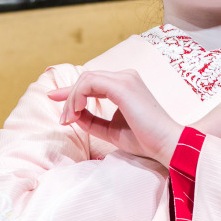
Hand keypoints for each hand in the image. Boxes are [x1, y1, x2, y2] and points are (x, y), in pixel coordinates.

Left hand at [47, 70, 182, 166]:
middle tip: (61, 118)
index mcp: (126, 85)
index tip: (54, 99)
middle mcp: (126, 77)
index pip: (93, 82)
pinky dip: (78, 96)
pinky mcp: (122, 86)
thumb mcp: (111, 130)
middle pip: (87, 78)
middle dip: (68, 96)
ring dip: (72, 99)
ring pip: (86, 79)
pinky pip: (90, 83)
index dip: (72, 91)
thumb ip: (93, 121)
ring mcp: (125, 79)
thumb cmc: (144, 139)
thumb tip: (74, 115)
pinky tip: (76, 111)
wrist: (166, 144)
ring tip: (69, 119)